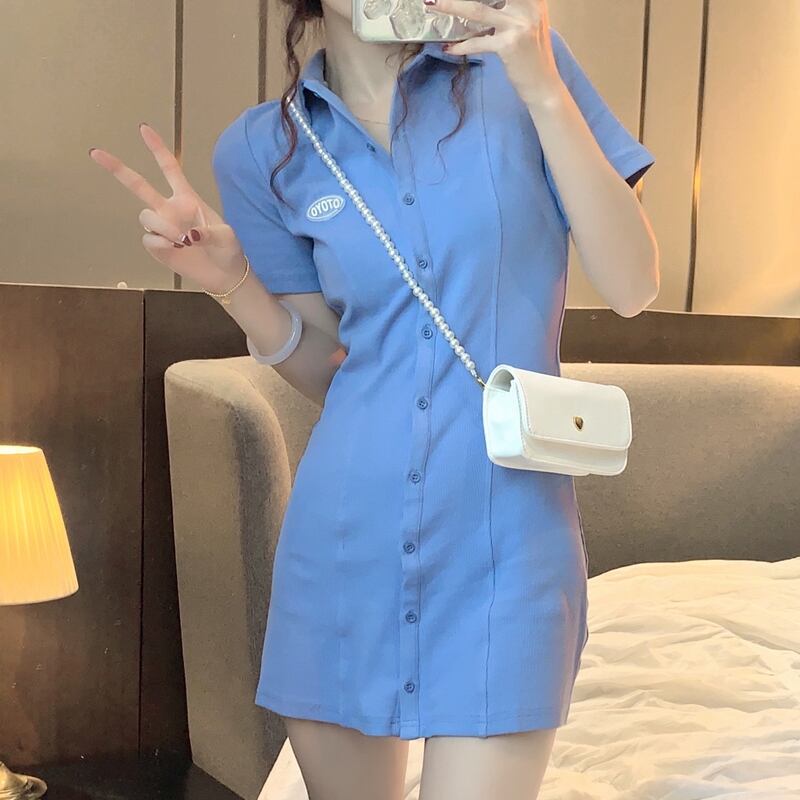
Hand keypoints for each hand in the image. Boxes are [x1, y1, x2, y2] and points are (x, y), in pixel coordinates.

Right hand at [89, 123, 246, 293]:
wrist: (224, 274)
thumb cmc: (229, 250)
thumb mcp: (227, 237)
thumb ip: (210, 233)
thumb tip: (189, 235)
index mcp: (188, 198)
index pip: (169, 168)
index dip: (157, 148)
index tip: (143, 128)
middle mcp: (170, 209)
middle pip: (139, 185)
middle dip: (118, 169)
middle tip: (95, 152)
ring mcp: (162, 227)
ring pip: (146, 216)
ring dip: (162, 226)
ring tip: (183, 240)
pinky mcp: (158, 246)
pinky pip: (148, 238)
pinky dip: (160, 242)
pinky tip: (176, 248)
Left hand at [425, 0, 561, 104]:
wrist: (543, 85)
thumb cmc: (531, 56)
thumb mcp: (526, 24)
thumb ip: (510, 9)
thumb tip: (480, 4)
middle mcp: (529, 6)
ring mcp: (519, 25)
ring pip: (477, 11)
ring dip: (451, 6)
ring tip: (433, 4)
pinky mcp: (509, 45)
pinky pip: (478, 42)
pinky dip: (461, 46)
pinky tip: (448, 48)